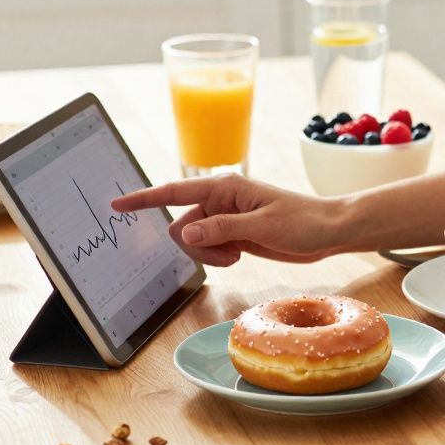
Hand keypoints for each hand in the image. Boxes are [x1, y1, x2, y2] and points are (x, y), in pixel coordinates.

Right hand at [111, 174, 347, 266]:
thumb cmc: (303, 222)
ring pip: (193, 241)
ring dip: (210, 254)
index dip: (144, 199)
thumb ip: (222, 230)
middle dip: (196, 245)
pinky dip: (218, 257)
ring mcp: (226, 218)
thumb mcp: (263, 227)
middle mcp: (221, 200)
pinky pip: (208, 248)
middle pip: (182, 226)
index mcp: (225, 187)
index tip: (116, 204)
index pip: (175, 192)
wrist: (328, 232)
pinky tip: (241, 254)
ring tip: (239, 253)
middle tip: (230, 252)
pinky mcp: (233, 234)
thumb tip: (186, 233)